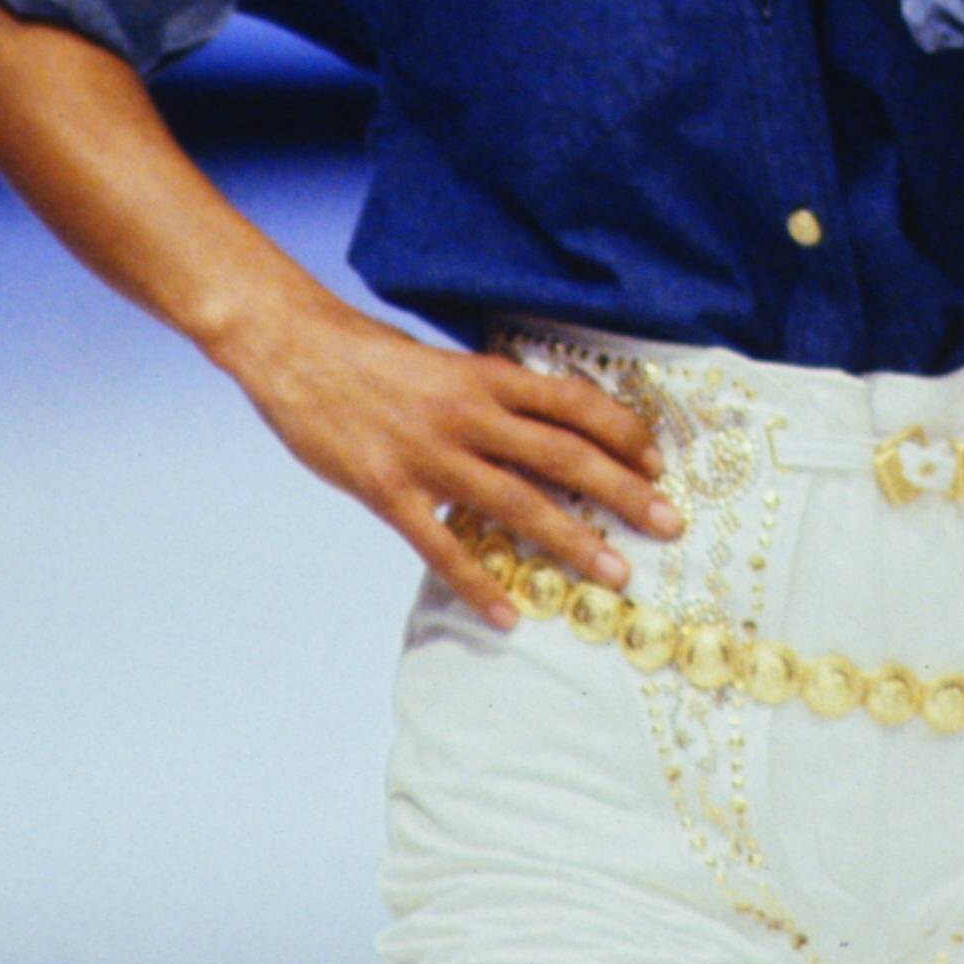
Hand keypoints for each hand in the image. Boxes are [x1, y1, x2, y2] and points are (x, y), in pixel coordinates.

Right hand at [216, 283, 681, 619]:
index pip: (573, 403)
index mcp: (487, 376)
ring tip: (615, 576)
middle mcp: (470, 413)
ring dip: (572, 543)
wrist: (295, 349)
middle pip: (564, 456)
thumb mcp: (445, 363)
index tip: (656, 464)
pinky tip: (508, 614)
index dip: (623, 433)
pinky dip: (479, 583)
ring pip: (518, 504)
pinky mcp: (389, 490)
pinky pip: (444, 546)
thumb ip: (491, 395)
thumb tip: (543, 426)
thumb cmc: (371, 357)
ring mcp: (430, 455)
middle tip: (668, 526)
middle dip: (623, 494)